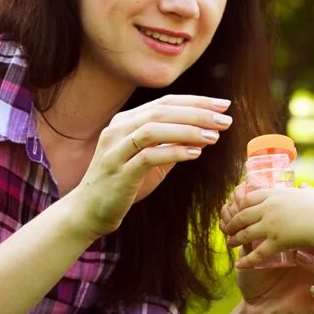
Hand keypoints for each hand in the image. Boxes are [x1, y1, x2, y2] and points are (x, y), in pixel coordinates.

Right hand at [70, 94, 231, 236]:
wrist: (88, 211)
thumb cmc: (123, 185)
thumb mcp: (151, 161)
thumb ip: (173, 146)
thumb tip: (207, 134)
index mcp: (126, 121)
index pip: (165, 102)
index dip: (196, 101)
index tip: (223, 106)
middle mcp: (118, 129)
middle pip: (161, 111)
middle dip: (197, 112)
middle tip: (225, 119)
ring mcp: (115, 150)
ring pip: (154, 129)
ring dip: (188, 130)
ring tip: (214, 136)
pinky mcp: (118, 172)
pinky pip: (148, 156)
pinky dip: (173, 152)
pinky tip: (195, 153)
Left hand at [223, 185, 313, 267]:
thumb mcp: (312, 194)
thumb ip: (305, 190)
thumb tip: (303, 186)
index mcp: (275, 195)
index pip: (249, 197)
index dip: (239, 204)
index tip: (235, 208)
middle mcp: (269, 209)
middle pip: (242, 215)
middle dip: (232, 223)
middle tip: (226, 228)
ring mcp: (271, 226)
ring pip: (245, 233)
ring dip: (235, 239)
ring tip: (229, 243)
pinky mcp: (276, 242)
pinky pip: (257, 253)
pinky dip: (247, 259)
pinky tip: (239, 264)